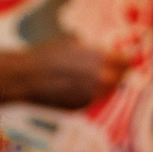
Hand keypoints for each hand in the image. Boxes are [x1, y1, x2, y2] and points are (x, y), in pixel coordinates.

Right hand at [0, 42, 124, 110]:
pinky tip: (74, 86)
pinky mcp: (83, 107)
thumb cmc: (46, 55)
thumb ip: (92, 50)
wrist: (25, 77)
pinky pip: (93, 99)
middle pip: (121, 77)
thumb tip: (105, 52)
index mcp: (102, 58)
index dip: (125, 60)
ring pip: (108, 90)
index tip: (125, 60)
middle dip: (117, 72)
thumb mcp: (72, 43)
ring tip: (88, 76)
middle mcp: (102, 78)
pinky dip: (89, 93)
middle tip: (110, 69)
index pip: (127, 62)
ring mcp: (93, 95)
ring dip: (104, 84)